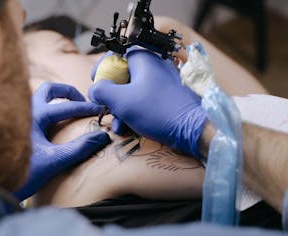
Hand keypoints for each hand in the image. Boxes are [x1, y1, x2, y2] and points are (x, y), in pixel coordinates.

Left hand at [14, 83, 110, 200]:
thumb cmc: (21, 174)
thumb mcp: (54, 161)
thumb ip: (79, 148)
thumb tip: (103, 136)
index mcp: (34, 115)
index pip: (66, 106)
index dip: (86, 108)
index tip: (101, 111)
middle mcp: (23, 111)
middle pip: (49, 90)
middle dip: (68, 93)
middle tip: (83, 103)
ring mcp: (15, 117)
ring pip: (38, 98)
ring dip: (55, 100)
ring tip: (68, 110)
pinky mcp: (11, 127)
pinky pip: (31, 110)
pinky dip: (45, 110)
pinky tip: (51, 125)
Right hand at [89, 49, 206, 157]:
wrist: (193, 129)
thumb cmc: (156, 111)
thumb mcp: (121, 101)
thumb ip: (102, 91)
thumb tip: (94, 89)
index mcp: (143, 58)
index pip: (115, 54)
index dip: (102, 69)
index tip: (95, 84)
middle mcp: (155, 64)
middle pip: (123, 75)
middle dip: (111, 96)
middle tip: (105, 110)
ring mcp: (164, 80)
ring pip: (134, 90)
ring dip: (121, 108)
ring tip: (118, 126)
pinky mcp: (170, 95)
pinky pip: (146, 98)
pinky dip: (135, 111)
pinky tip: (130, 127)